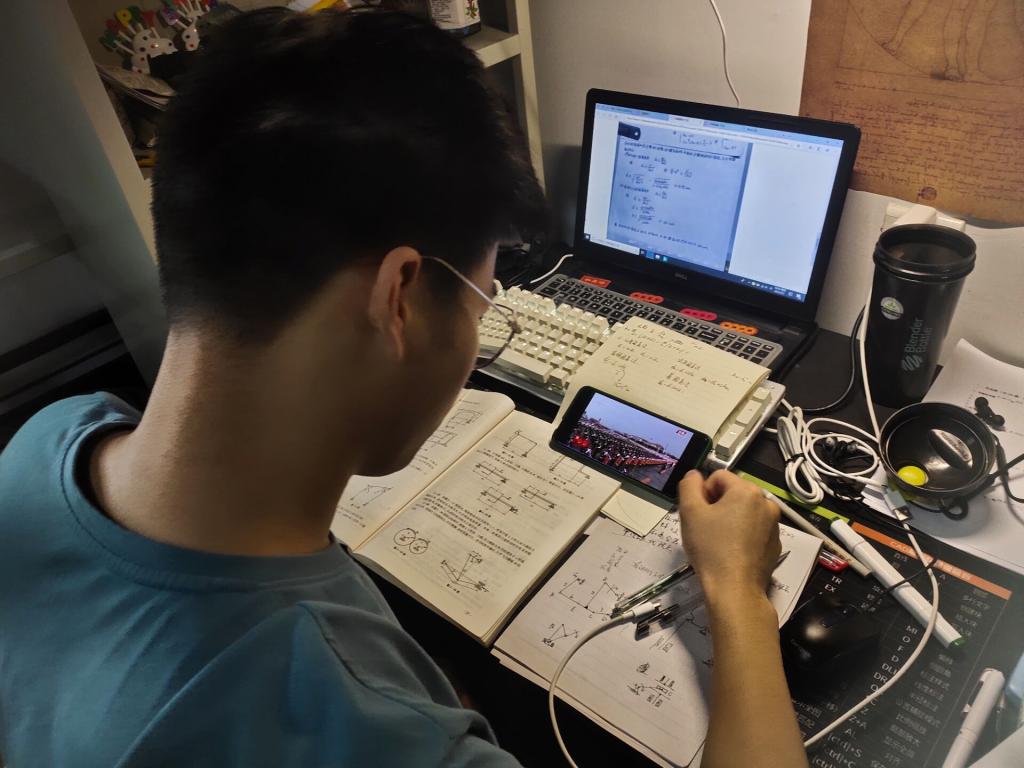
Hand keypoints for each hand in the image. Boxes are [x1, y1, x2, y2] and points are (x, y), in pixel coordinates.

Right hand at [676, 470, 780, 609]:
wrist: (734, 588)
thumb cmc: (711, 548)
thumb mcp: (690, 512)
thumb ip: (689, 486)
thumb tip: (694, 476)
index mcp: (747, 491)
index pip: (718, 477)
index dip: (703, 492)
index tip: (698, 514)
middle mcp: (766, 503)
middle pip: (733, 493)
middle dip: (717, 505)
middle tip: (705, 527)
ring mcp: (774, 525)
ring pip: (744, 512)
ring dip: (730, 519)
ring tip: (718, 541)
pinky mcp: (774, 544)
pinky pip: (754, 530)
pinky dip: (742, 535)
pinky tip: (731, 552)